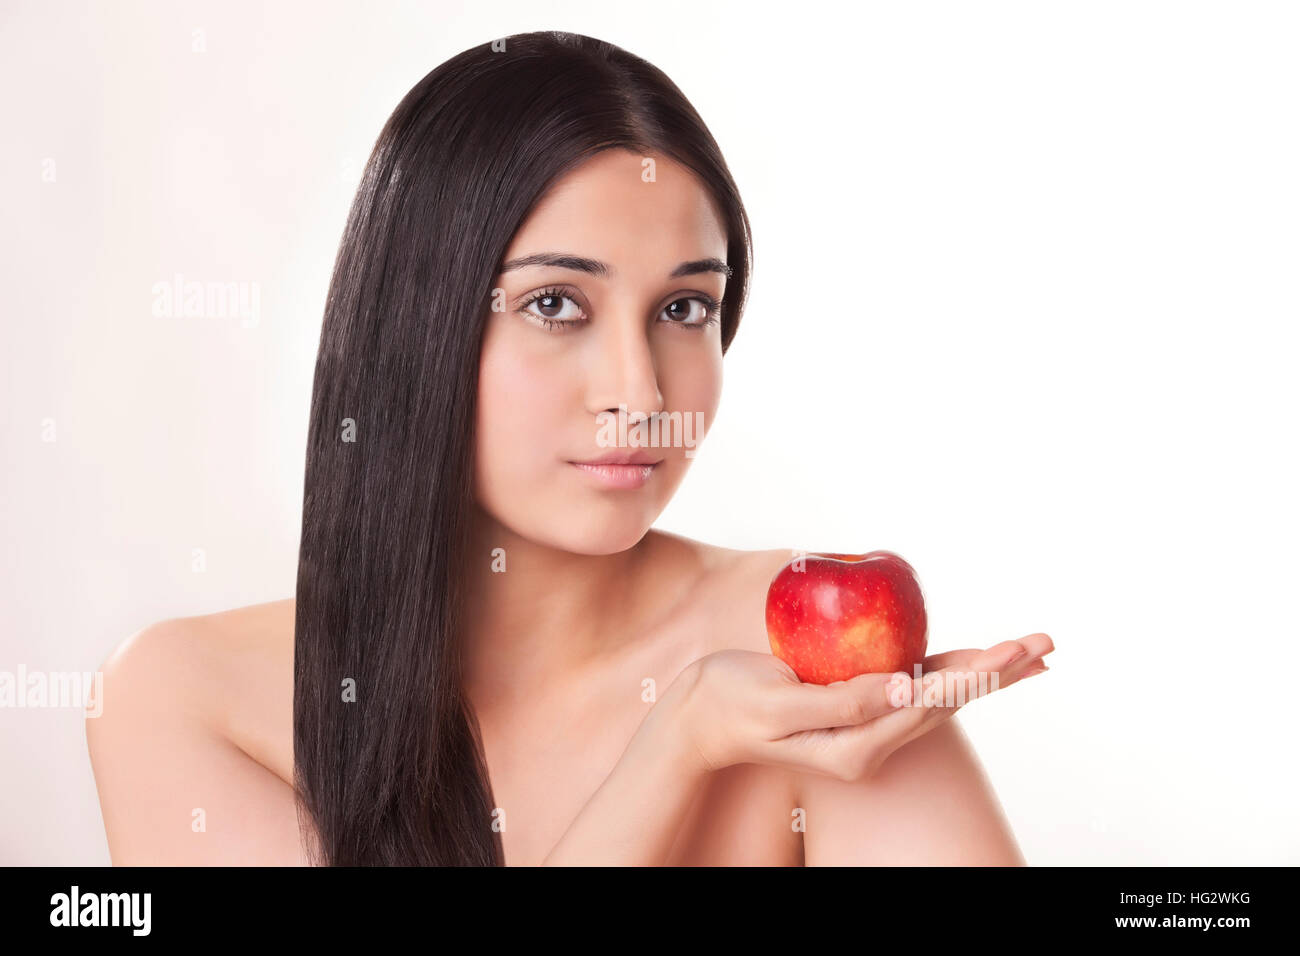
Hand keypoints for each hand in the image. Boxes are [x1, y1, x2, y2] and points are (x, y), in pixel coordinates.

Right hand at [667, 634, 1053, 781]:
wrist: (699, 716)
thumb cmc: (731, 704)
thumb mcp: (780, 705)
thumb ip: (842, 701)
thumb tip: (904, 686)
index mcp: (857, 746)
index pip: (930, 703)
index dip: (974, 672)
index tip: (1010, 649)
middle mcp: (871, 740)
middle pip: (950, 700)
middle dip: (998, 670)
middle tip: (1045, 644)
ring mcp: (866, 724)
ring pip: (941, 693)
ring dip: (986, 670)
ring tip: (1031, 652)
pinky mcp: (857, 703)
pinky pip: (916, 685)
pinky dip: (952, 667)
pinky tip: (976, 658)